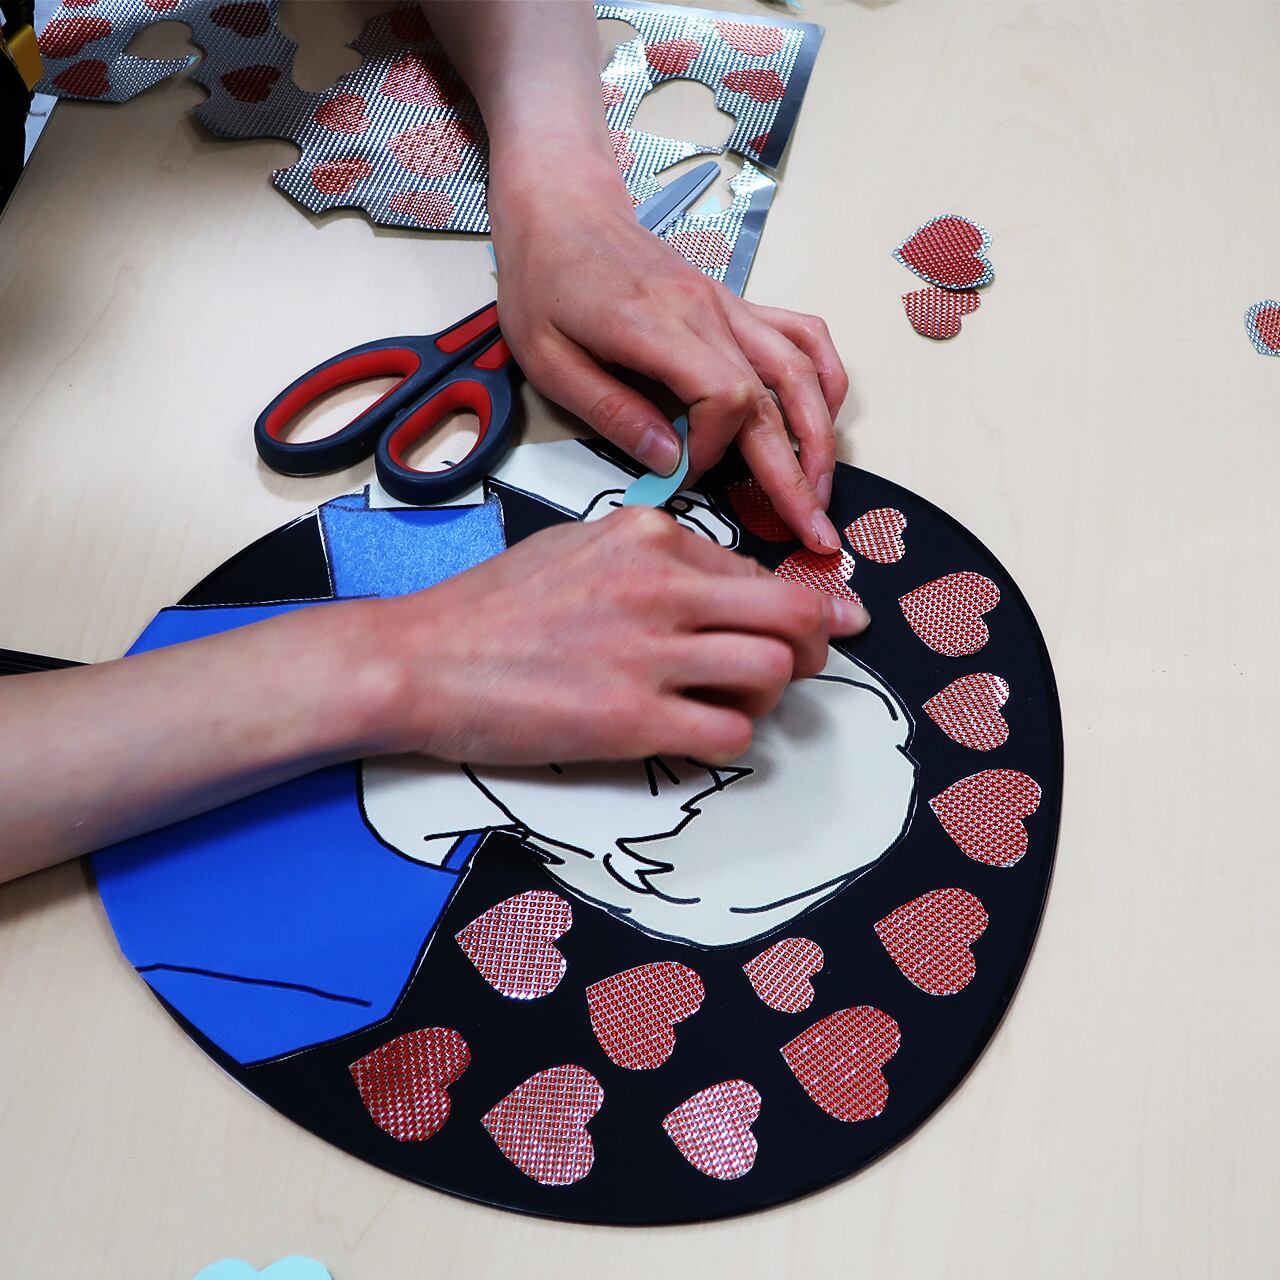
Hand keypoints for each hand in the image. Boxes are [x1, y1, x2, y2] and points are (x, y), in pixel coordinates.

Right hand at [366, 507, 868, 764]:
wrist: (419, 658)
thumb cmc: (491, 607)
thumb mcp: (579, 549)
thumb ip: (654, 561)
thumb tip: (722, 589)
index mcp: (650, 535)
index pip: (760, 571)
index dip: (796, 605)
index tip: (815, 626)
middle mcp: (661, 584)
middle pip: (794, 614)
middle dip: (814, 645)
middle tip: (800, 666)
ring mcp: (649, 651)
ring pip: (774, 671)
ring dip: (769, 694)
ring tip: (733, 702)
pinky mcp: (631, 718)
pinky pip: (731, 732)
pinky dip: (728, 739)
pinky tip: (693, 735)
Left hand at [490, 176, 848, 555]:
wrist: (564, 210)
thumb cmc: (546, 282)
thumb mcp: (549, 359)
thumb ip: (612, 412)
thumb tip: (669, 461)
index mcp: (657, 328)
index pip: (725, 396)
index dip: (717, 449)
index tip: (686, 471)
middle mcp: (707, 315)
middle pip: (775, 398)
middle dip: (797, 473)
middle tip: (817, 531)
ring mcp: (728, 307)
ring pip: (800, 371)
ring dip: (820, 434)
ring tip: (822, 488)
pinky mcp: (734, 305)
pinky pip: (801, 334)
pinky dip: (824, 374)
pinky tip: (826, 413)